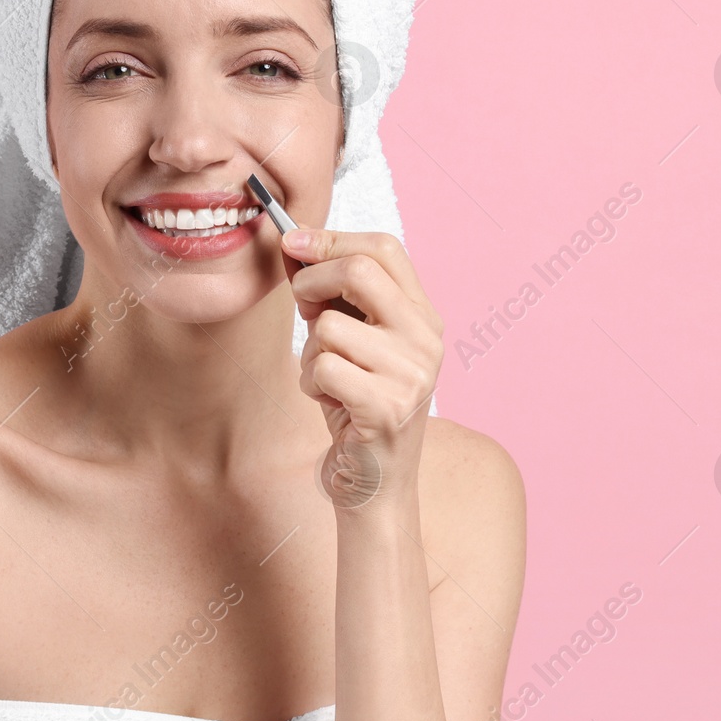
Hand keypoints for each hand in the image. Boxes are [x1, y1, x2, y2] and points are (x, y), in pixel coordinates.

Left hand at [280, 228, 443, 509]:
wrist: (375, 483)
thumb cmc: (355, 406)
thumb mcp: (348, 341)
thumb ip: (330, 295)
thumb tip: (294, 242)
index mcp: (423, 316)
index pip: (384, 248)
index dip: (333, 237)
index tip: (293, 240)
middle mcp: (427, 339)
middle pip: (359, 271)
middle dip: (312, 282)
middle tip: (302, 306)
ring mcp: (411, 374)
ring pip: (328, 327)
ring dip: (310, 352)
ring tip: (328, 380)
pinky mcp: (387, 407)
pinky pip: (323, 368)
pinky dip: (311, 384)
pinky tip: (331, 404)